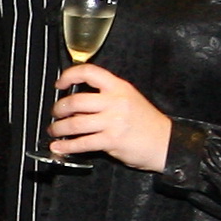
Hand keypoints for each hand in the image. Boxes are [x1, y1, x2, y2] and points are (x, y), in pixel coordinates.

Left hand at [48, 62, 173, 172]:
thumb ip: (106, 97)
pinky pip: (82, 143)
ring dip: (59, 128)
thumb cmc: (147, 122)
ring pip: (75, 124)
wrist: (166, 143)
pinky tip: (59, 147)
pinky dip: (66, 146)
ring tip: (55, 131)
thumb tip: (76, 103)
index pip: (89, 72)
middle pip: (75, 101)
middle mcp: (115, 102)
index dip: (69, 76)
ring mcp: (113, 122)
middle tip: (55, 113)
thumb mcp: (129, 99)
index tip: (60, 84)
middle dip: (58, 109)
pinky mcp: (111, 140)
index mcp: (119, 87)